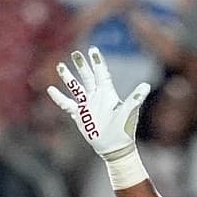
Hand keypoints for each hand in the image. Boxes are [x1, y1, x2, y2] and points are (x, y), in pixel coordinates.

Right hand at [47, 46, 148, 161]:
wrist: (114, 147)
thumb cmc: (124, 129)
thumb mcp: (130, 112)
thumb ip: (135, 98)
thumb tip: (146, 86)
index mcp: (108, 94)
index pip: (101, 74)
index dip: (97, 62)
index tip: (93, 50)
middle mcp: (96, 97)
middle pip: (87, 77)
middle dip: (82, 65)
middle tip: (76, 53)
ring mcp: (87, 105)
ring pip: (75, 88)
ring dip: (68, 77)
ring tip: (60, 66)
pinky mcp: (80, 115)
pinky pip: (67, 104)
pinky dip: (59, 98)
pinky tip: (51, 89)